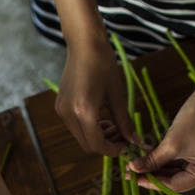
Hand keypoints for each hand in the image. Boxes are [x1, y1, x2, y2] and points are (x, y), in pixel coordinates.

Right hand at [56, 39, 137, 156]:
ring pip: (81, 137)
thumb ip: (124, 121)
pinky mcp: (60, 107)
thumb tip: (134, 141)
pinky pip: (75, 127)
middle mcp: (68, 114)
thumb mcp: (117, 95)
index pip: (97, 144)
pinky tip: (100, 119)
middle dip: (106, 145)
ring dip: (98, 138)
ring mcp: (61, 111)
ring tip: (113, 126)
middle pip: (87, 144)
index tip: (126, 145)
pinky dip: (89, 129)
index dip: (112, 149)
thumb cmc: (104, 65)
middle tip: (122, 137)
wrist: (84, 45)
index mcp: (83, 111)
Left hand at [128, 88, 194, 191]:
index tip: (132, 178)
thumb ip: (152, 160)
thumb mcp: (171, 144)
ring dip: (154, 166)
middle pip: (172, 181)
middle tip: (130, 171)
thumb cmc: (194, 120)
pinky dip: (161, 159)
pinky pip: (175, 163)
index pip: (172, 186)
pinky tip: (146, 153)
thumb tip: (133, 170)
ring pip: (172, 172)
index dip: (151, 182)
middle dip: (151, 175)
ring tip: (135, 161)